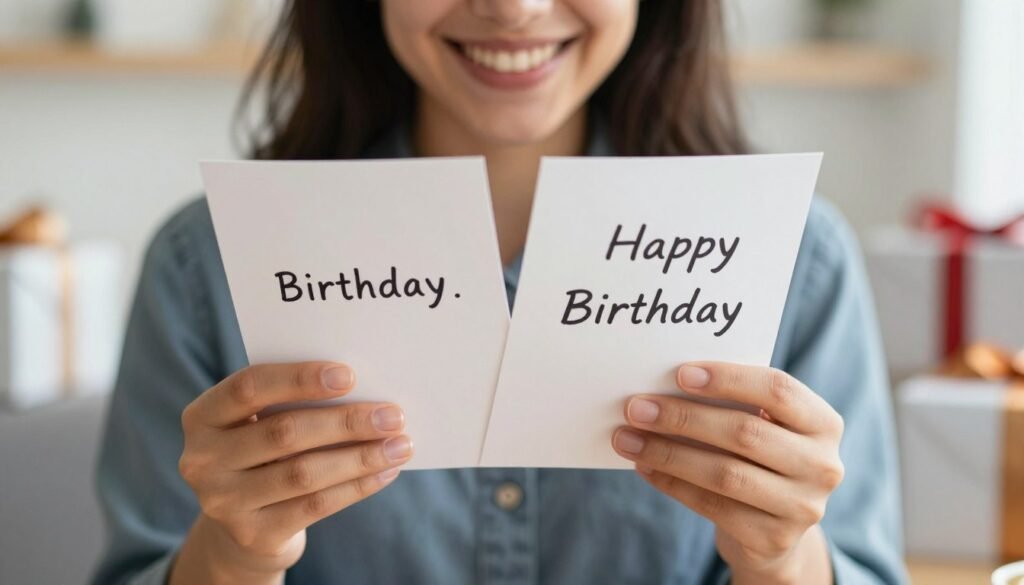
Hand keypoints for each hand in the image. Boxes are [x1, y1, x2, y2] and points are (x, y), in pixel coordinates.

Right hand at [173, 362, 412, 582]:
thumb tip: (366, 390)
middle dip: (346, 422)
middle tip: (393, 415)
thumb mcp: (261, 423)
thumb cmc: (264, 453)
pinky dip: (357, 486)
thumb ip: (292, 404)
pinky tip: (386, 472)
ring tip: (400, 444)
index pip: (249, 387)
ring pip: (304, 473)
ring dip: (360, 457)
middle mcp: (203, 460)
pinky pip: (315, 506)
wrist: (242, 527)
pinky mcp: (253, 534)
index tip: (349, 375)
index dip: (299, 379)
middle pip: (284, 433)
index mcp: (202, 417)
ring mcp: (224, 502)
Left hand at [612, 362, 843, 584]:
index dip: (728, 379)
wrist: (774, 529)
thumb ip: (733, 404)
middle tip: (637, 407)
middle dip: (683, 417)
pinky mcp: (773, 538)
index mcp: (823, 423)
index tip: (680, 373)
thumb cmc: (758, 458)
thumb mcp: (763, 427)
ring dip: (667, 453)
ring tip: (627, 438)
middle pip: (744, 432)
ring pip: (724, 473)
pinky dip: (672, 483)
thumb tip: (663, 385)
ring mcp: (802, 507)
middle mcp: (823, 465)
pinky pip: (712, 505)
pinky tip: (644, 467)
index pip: (778, 389)